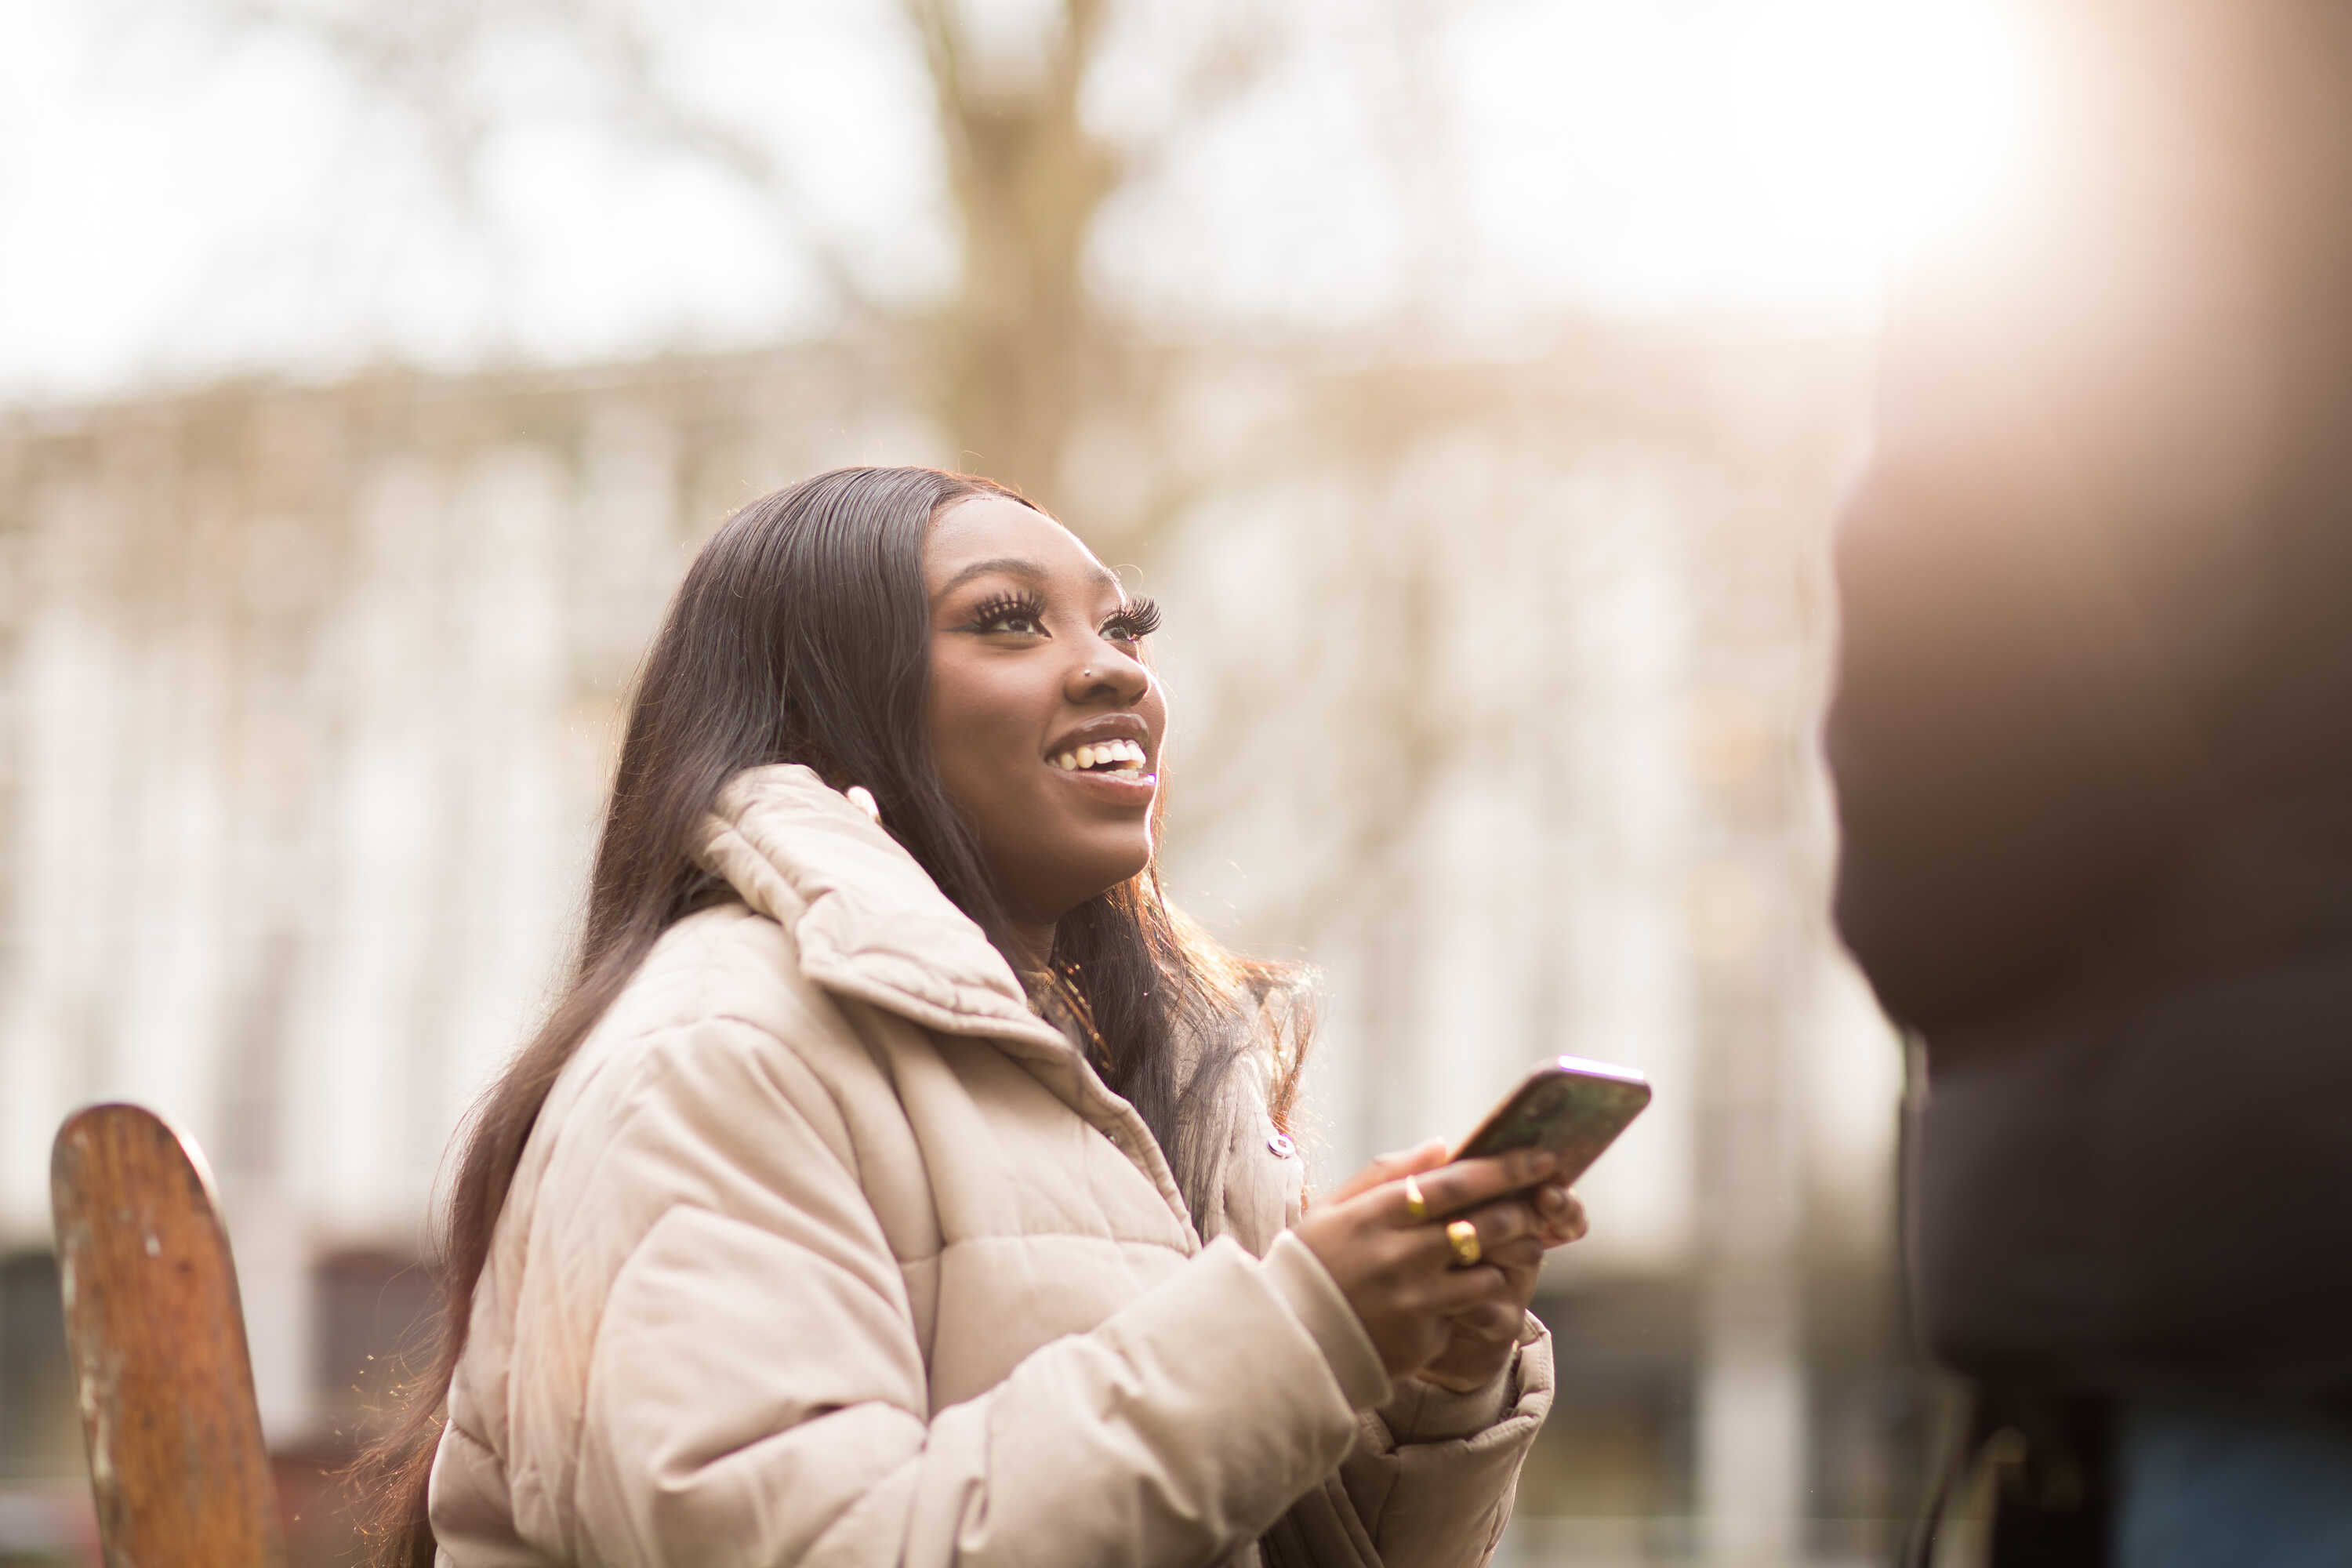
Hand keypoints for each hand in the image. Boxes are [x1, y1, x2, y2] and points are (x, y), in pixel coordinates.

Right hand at [1293, 1142, 1561, 1382]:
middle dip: (1522, 1212)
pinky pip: (1467, 1313)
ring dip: (1505, 1261)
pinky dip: (1473, 1301)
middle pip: (1484, 1226)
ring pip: (1489, 1274)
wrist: (1289, 1343)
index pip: (1454, 1184)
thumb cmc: (1313, 1266)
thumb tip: (1441, 1146)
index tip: (1541, 1158)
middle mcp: (1398, 1255)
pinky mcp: (1424, 1337)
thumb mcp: (1334, 1209)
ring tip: (1508, 1252)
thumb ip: (1386, 1173)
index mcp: (1375, 1214)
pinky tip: (1460, 1296)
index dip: (1504, 1170)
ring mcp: (1413, 1300)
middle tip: (1540, 1206)